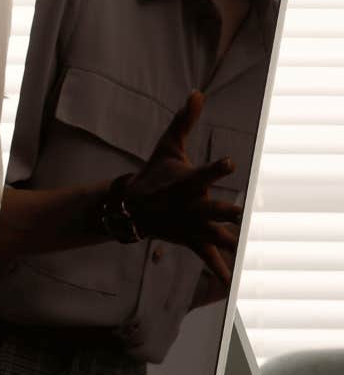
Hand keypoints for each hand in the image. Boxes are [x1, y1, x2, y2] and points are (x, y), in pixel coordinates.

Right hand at [124, 90, 242, 282]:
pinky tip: (233, 281)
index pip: (201, 172)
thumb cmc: (153, 175)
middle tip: (240, 212)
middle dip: (224, 212)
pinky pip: (207, 257)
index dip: (215, 168)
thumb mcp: (167, 147)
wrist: (129, 210)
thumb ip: (184, 122)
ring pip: (213, 235)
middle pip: (209, 209)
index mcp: (184, 183)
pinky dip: (219, 269)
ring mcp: (189, 226)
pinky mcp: (191, 241)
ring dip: (228, 241)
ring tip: (246, 247)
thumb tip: (197, 92)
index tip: (230, 162)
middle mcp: (187, 206)